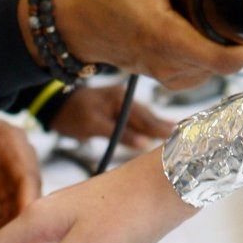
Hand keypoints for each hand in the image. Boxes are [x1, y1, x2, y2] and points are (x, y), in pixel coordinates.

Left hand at [0, 117, 42, 242]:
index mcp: (14, 145)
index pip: (30, 181)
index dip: (29, 211)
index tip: (23, 240)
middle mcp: (17, 158)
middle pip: (24, 199)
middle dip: (12, 228)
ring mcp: (7, 171)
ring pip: (13, 208)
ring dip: (0, 232)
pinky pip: (1, 208)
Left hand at [48, 84, 173, 149]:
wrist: (54, 104)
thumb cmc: (71, 114)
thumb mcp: (93, 124)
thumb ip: (120, 133)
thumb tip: (144, 143)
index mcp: (120, 99)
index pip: (145, 117)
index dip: (160, 129)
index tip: (177, 138)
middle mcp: (124, 99)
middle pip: (149, 117)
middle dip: (165, 128)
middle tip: (188, 138)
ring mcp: (122, 103)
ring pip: (145, 118)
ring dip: (160, 127)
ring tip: (178, 135)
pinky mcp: (118, 110)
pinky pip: (139, 119)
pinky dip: (150, 125)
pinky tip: (161, 130)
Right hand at [53, 0, 242, 88]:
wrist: (76, 22)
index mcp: (166, 40)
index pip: (225, 59)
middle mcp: (171, 65)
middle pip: (229, 62)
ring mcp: (171, 75)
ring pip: (219, 67)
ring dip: (237, 45)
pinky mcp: (170, 75)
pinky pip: (206, 68)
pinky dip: (221, 50)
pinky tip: (224, 28)